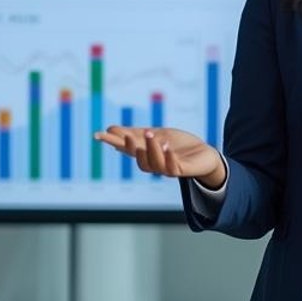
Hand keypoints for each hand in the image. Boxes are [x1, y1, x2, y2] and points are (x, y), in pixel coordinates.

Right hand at [93, 126, 225, 187]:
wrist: (203, 155)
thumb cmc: (178, 146)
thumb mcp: (156, 135)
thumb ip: (136, 134)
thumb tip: (110, 129)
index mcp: (146, 154)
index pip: (126, 149)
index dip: (112, 143)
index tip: (98, 134)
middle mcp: (154, 163)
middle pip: (139, 160)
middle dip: (132, 148)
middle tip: (128, 137)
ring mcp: (168, 168)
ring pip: (155, 165)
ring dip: (151, 150)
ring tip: (151, 135)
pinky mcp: (182, 170)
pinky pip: (173, 168)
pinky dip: (168, 158)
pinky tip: (167, 148)